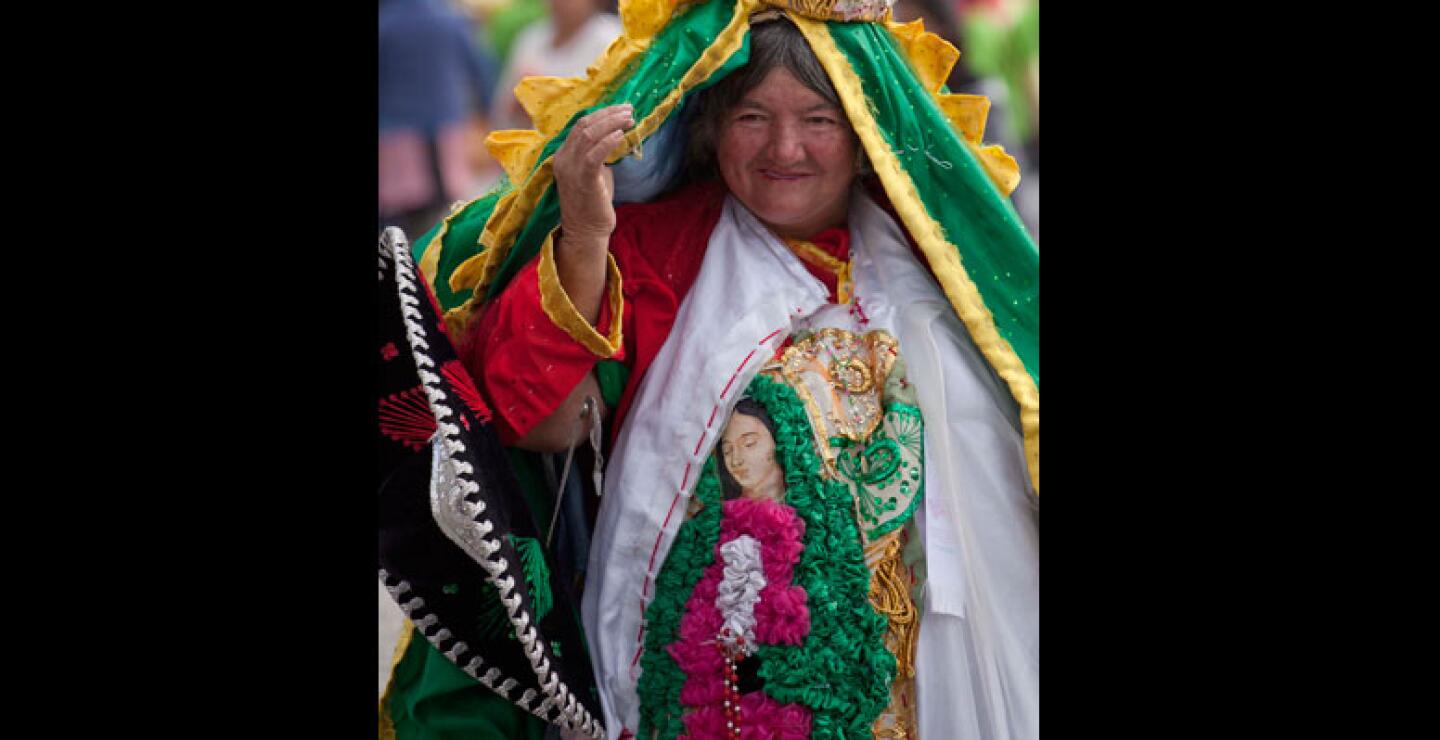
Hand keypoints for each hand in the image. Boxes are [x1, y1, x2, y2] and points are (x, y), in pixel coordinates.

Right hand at [552, 104, 633, 246]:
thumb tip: (617, 136)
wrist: (587, 231)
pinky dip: (608, 142)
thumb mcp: (596, 172)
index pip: (580, 125)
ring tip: (629, 118)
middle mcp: (563, 159)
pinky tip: (621, 135)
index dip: (602, 113)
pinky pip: (594, 155)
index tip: (621, 108)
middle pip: (584, 125)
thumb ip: (600, 153)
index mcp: (564, 155)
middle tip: (629, 109)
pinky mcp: (583, 181)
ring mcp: (571, 170)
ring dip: (611, 123)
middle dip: (608, 114)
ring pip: (589, 135)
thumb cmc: (594, 202)